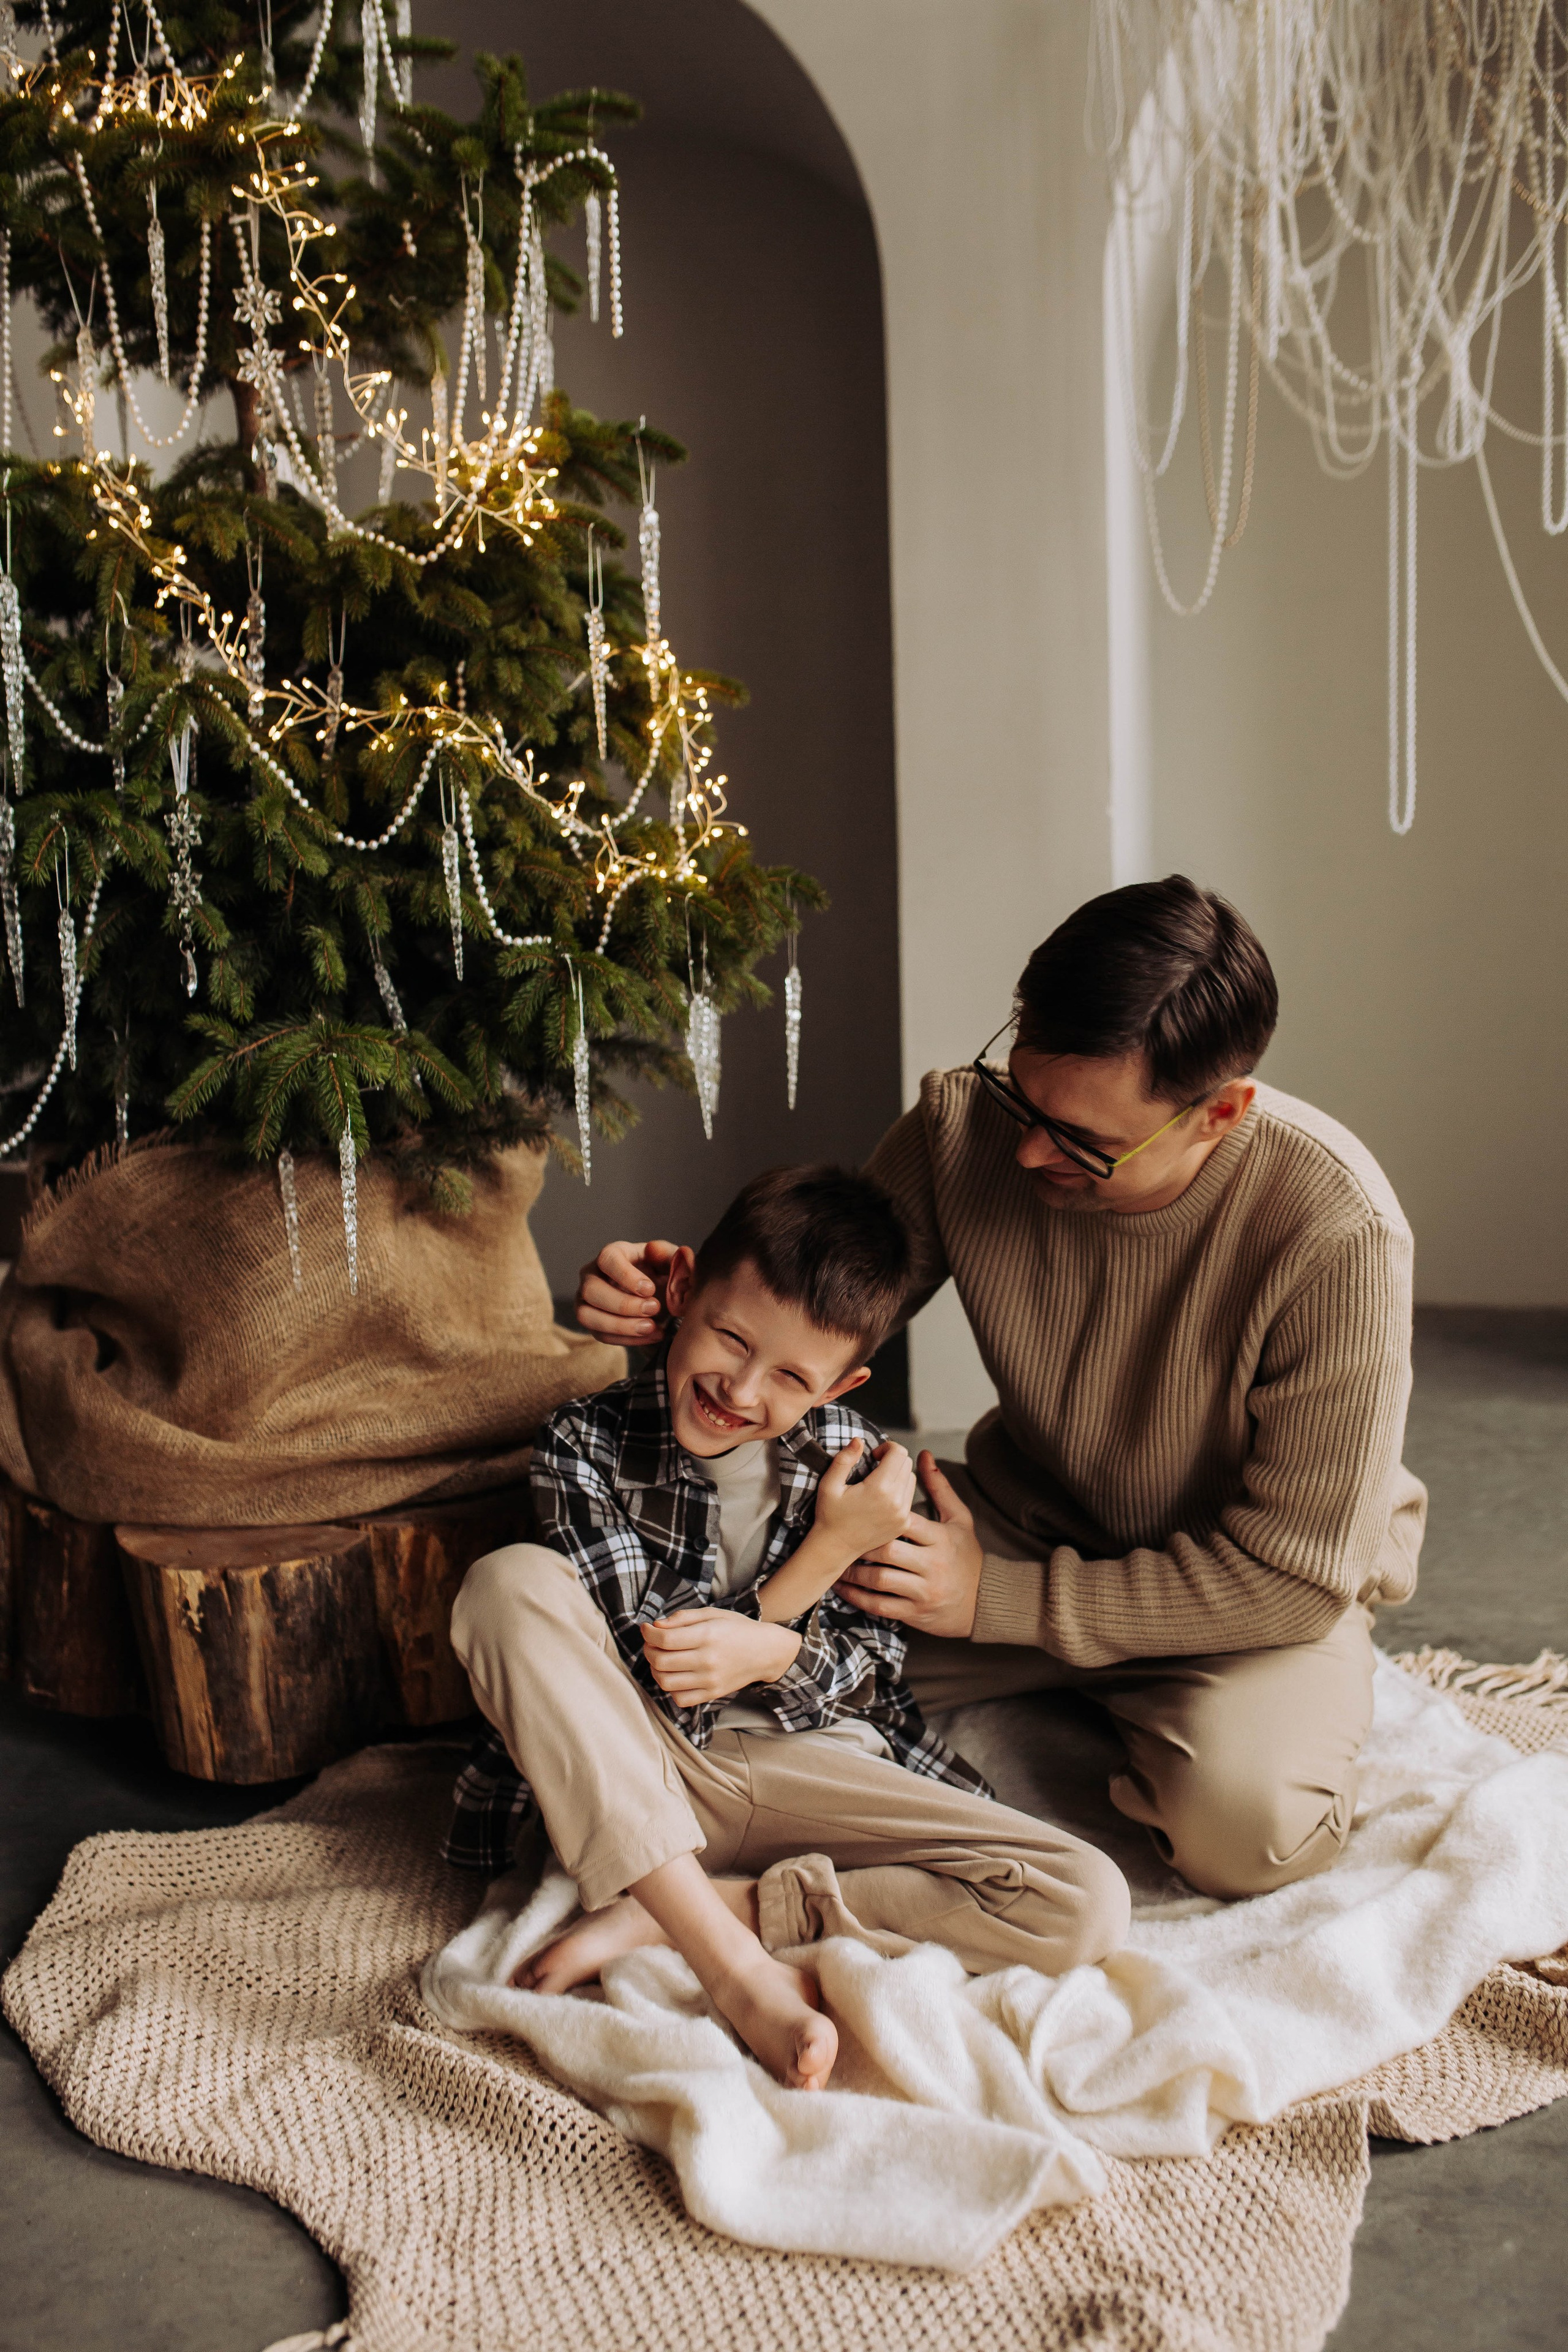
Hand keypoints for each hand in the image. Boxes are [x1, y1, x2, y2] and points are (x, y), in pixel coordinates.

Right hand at [576, 1238, 680, 1345]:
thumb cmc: (665, 1273)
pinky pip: (601, 1335)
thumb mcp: (673, 1261)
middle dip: (622, 1304)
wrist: (665, 1296)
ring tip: (651, 1327)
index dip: (626, 1276)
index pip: (607, 1259)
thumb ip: (668, 1254)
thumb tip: (652, 1248)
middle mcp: (592, 1275)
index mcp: (613, 1254)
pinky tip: (653, 1334)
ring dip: (620, 1325)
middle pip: (591, 1290)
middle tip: (653, 1308)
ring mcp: (587, 1300)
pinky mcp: (593, 1323)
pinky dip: (627, 1339)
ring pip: (586, 1315)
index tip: (650, 1289)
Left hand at [642, 1609, 802, 1705]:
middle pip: (661, 1661)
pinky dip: (670, 1688)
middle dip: (648, 1650)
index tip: (647, 1628)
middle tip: (651, 1643)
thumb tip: (657, 1626)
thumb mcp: (713, 1613)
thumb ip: (683, 1618)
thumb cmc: (737, 1629)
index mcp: (707, 1635)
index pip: (665, 1639)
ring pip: (665, 1682)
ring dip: (655, 1670)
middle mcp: (708, 1660)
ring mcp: (710, 1680)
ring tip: (661, 1659)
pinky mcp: (712, 1694)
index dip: (649, 1634)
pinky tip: (675, 1675)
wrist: (766, 1652)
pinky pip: (680, 1698)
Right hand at [813, 1437, 916, 1561]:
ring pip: (911, 1478)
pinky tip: (883, 1496)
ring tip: (879, 1480)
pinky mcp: (903, 1524)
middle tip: (875, 1465)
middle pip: (907, 1463)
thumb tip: (859, 1440)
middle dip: (892, 1458)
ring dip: (898, 1473)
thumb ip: (845, 1459)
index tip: (873, 1455)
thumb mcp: (829, 1484)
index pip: (899, 1453)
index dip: (887, 1447)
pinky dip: (900, 1490)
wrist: (835, 1548)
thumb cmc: (830, 1515)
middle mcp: (896, 1501)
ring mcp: (902, 1514)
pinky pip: (910, 1496)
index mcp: (879, 1488)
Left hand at [835, 1452, 982, 1638]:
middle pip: (888, 1551)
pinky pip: (881, 1606)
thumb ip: (939, 1488)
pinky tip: (844, 1589)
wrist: (985, 1601)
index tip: (861, 1508)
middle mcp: (932, 1565)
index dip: (881, 1515)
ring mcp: (923, 1591)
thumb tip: (923, 1454)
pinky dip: (859, 1598)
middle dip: (863, 1546)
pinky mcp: (915, 1613)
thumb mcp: (959, 1519)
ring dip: (855, 1573)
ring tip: (839, 1564)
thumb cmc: (966, 1555)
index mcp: (941, 1538)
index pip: (906, 1522)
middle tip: (843, 1539)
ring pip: (881, 1580)